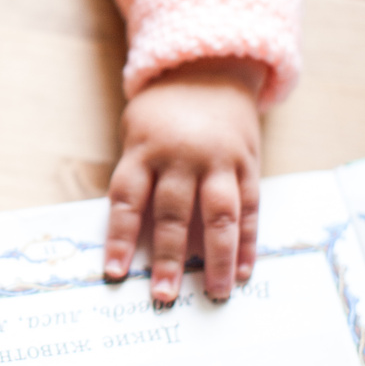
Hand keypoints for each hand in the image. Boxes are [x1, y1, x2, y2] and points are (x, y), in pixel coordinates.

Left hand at [103, 58, 263, 303]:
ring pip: (218, 215)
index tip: (114, 274)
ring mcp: (218, 160)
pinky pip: (249, 208)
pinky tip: (242, 271)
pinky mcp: (247, 163)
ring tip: (213, 293)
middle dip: (168, 259)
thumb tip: (133, 240)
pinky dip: (247, 242)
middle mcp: (181, 157)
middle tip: (163, 297)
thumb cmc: (162, 113)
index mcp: (144, 150)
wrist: (208, 68)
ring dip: (215, 258)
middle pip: (173, 214)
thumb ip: (137, 179)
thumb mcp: (137, 133)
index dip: (120, 239)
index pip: (127, 200)